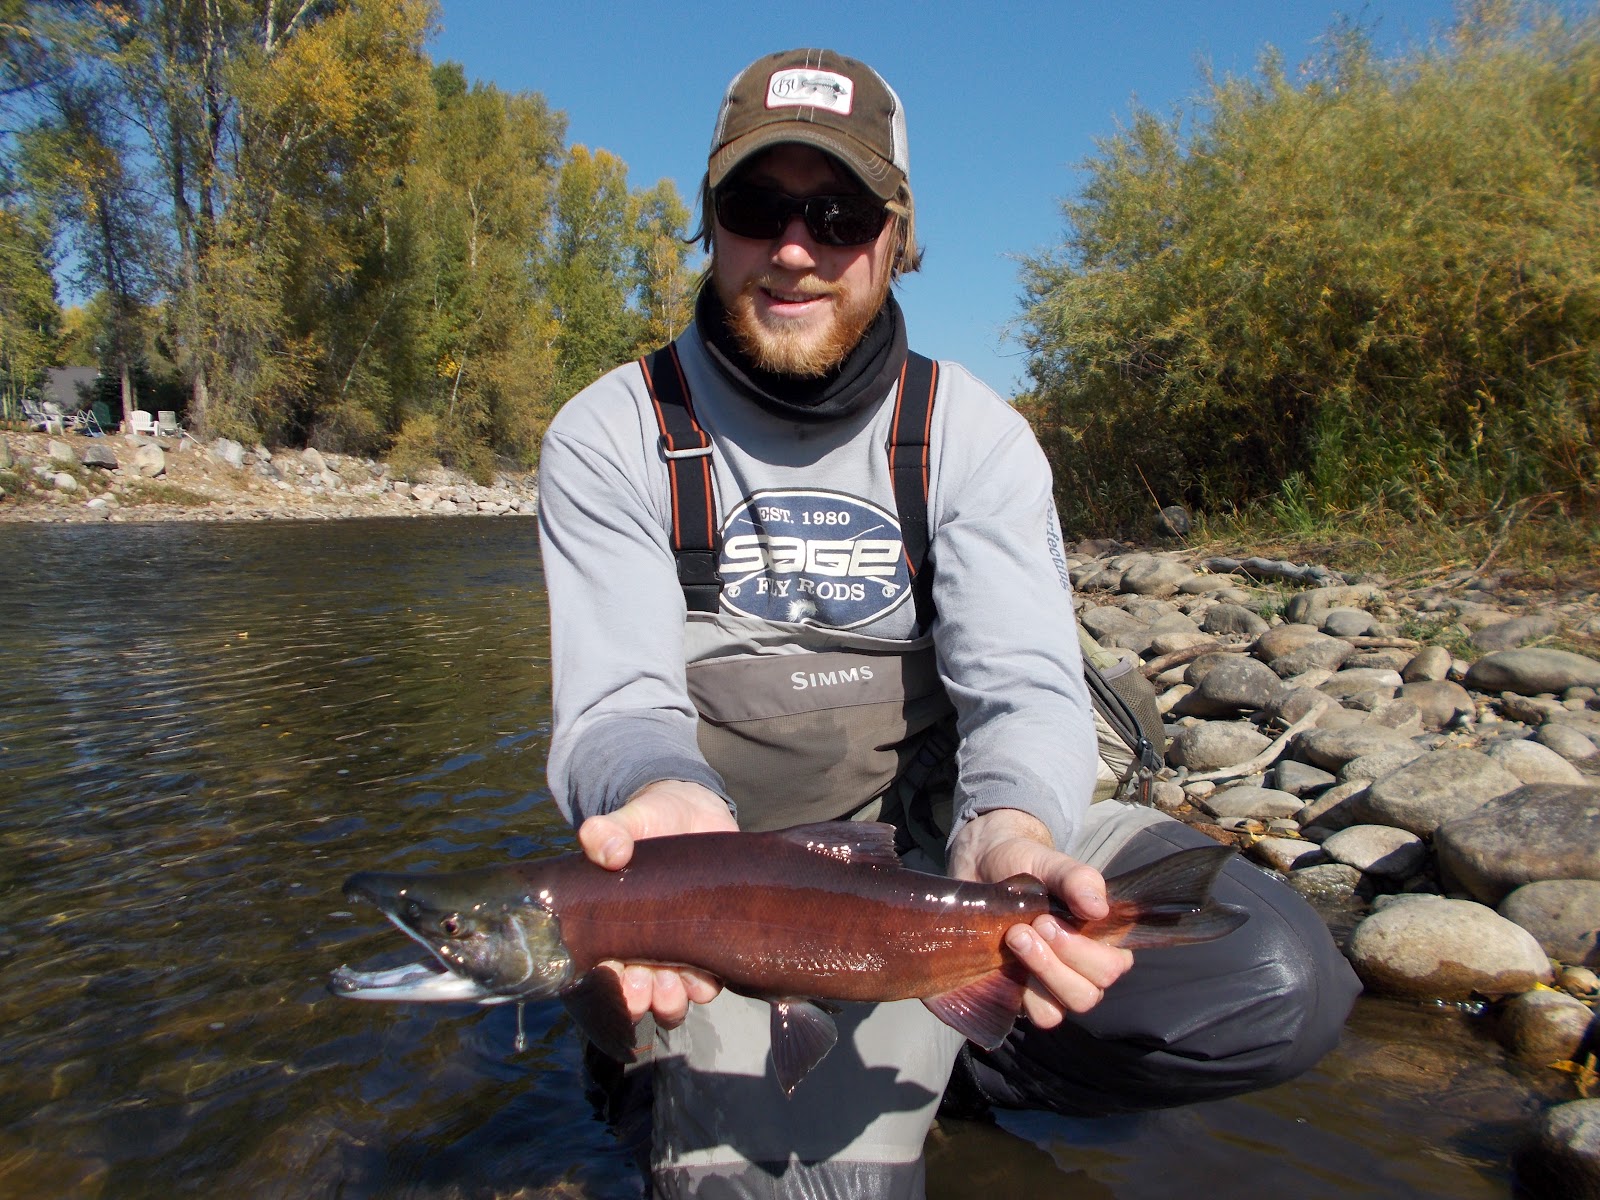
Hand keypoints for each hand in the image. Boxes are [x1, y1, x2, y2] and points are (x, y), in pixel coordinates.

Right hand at [577, 780, 737, 1027]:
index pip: (603, 971)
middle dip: (644, 998)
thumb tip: (606, 850)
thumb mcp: (629, 820)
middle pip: (639, 993)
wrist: (696, 812)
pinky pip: (709, 981)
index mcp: (613, 927)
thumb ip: (608, 832)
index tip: (620, 977)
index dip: (610, 986)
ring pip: (672, 996)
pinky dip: (706, 986)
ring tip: (675, 984)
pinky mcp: (712, 944)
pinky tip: (708, 975)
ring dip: (672, 1000)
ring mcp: (678, 949)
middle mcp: (643, 947)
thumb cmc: (652, 820)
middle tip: (651, 983)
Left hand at [947, 809, 1133, 1027]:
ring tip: (1013, 938)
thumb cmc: (1024, 865)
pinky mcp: (1020, 998)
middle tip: (1026, 927)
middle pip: (1087, 995)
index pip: (1113, 966)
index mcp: (1100, 941)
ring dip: (1036, 976)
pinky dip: (1014, 992)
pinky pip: (1026, 1015)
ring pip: (1056, 1012)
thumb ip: (1077, 879)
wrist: (981, 868)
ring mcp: (1051, 988)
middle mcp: (1080, 971)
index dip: (1083, 952)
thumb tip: (1099, 909)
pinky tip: (1001, 961)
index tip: (1047, 919)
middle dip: (1054, 963)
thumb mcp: (1049, 862)